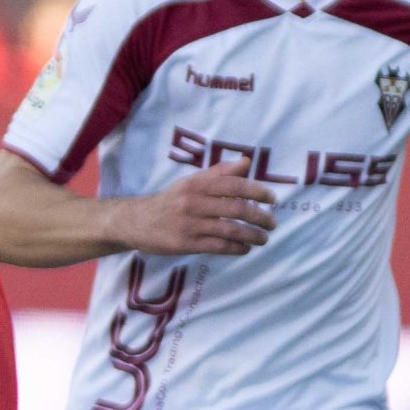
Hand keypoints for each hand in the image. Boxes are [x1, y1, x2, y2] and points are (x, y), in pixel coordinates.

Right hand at [115, 166, 273, 256]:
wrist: (136, 222)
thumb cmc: (170, 201)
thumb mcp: (191, 182)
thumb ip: (220, 172)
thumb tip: (247, 162)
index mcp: (197, 184)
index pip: (234, 185)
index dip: (257, 191)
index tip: (272, 199)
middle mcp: (194, 202)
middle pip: (236, 209)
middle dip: (260, 217)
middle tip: (272, 223)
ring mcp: (190, 224)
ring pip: (230, 230)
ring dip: (253, 235)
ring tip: (264, 238)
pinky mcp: (186, 244)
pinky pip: (219, 246)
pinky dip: (237, 248)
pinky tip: (245, 248)